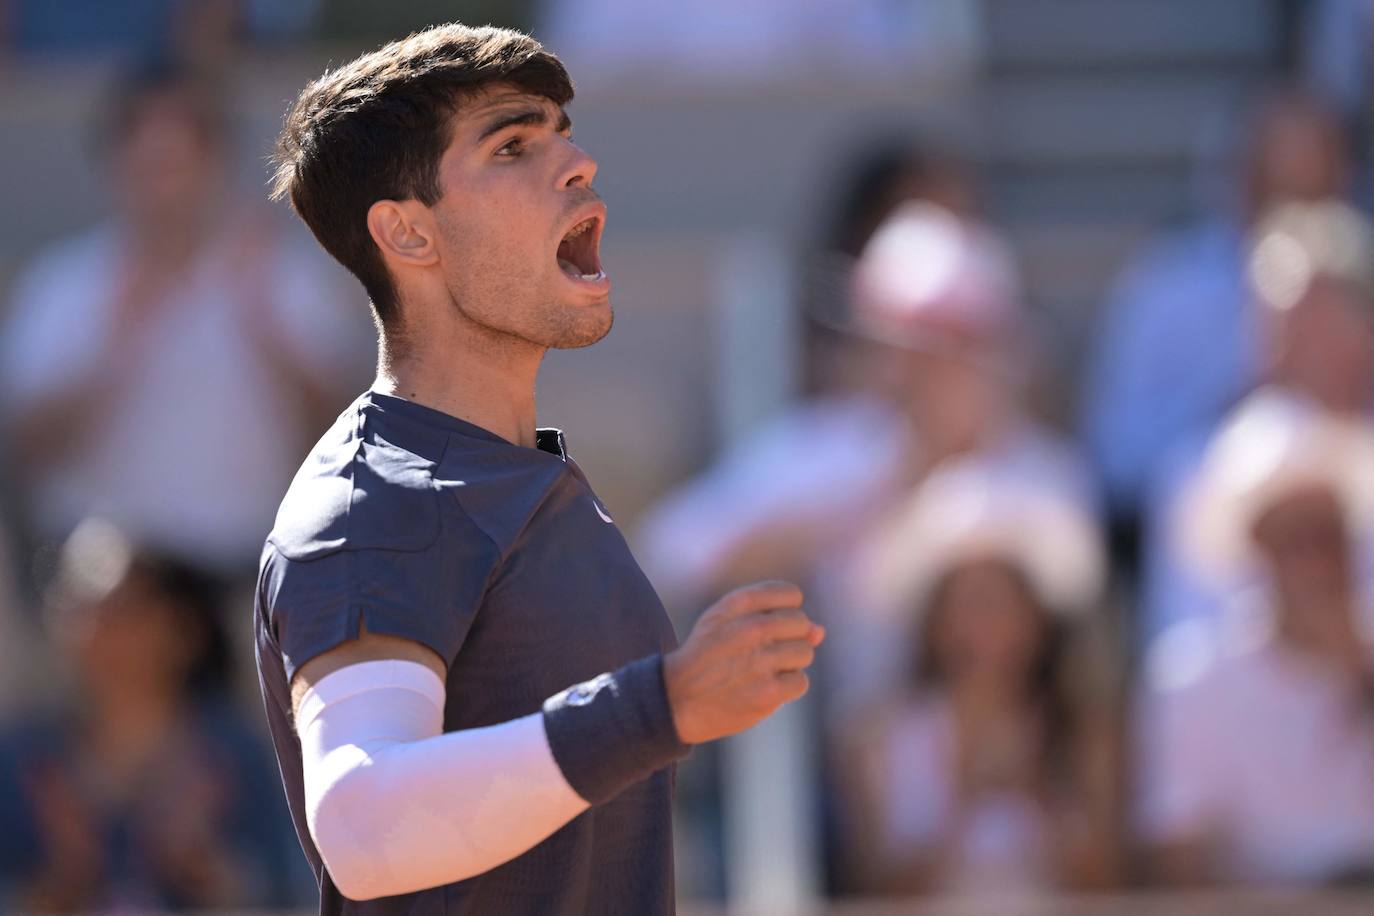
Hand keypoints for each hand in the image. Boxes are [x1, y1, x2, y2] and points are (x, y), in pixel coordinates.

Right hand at [663, 580, 824, 744]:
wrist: (676, 698)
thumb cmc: (707, 655)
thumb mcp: (725, 622)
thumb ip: (772, 616)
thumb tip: (821, 631)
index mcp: (738, 604)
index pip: (791, 594)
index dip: (786, 610)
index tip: (770, 626)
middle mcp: (751, 628)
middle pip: (802, 623)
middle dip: (791, 638)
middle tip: (766, 652)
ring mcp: (760, 661)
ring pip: (805, 653)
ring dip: (790, 664)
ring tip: (764, 670)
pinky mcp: (767, 692)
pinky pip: (800, 682)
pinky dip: (788, 688)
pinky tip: (767, 688)